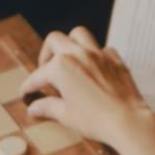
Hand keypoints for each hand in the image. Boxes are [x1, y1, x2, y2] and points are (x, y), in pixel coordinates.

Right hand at [21, 28, 153, 149]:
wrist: (127, 121)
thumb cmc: (96, 120)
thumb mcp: (66, 115)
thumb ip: (48, 107)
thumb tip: (35, 107)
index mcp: (61, 67)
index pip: (38, 75)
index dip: (29, 85)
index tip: (26, 91)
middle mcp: (78, 54)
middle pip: (54, 40)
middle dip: (46, 54)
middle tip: (46, 70)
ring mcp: (98, 54)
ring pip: (78, 34)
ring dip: (70, 43)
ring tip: (68, 60)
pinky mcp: (115, 59)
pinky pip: (102, 49)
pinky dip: (95, 55)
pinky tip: (93, 69)